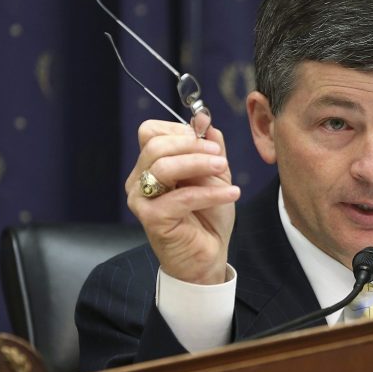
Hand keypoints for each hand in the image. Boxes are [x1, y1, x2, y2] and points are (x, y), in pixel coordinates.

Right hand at [126, 119, 239, 284]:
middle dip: (191, 145)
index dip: (180, 131)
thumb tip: (204, 117)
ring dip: (198, 163)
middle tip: (219, 156)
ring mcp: (141, 199)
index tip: (210, 142)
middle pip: (154, 145)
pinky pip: (180, 198)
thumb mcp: (215, 175)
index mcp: (151, 165)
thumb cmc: (209, 216)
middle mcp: (139, 179)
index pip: (151, 132)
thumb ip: (210, 147)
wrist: (209, 254)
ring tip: (224, 169)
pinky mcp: (152, 219)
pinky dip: (209, 193)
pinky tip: (232, 194)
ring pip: (163, 167)